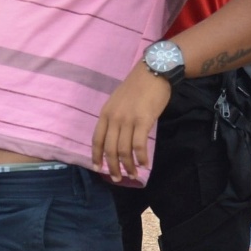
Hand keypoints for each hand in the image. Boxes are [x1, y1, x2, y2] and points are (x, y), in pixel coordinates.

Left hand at [91, 65, 171, 182]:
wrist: (153, 72)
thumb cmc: (137, 87)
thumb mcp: (118, 102)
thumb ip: (115, 118)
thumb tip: (116, 137)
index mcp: (105, 114)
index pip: (96, 140)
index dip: (96, 156)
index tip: (98, 169)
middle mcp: (114, 118)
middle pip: (109, 149)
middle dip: (113, 167)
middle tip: (118, 178)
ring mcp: (128, 119)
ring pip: (124, 150)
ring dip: (128, 166)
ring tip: (133, 175)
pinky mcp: (143, 120)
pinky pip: (139, 144)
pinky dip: (141, 157)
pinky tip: (144, 164)